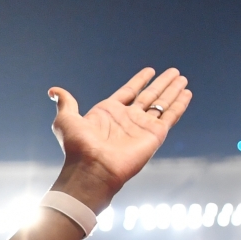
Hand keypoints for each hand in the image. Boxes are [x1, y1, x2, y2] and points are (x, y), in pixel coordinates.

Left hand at [48, 67, 191, 211]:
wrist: (92, 169)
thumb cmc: (77, 147)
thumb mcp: (66, 120)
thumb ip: (66, 103)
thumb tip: (53, 90)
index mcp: (108, 113)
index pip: (128, 92)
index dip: (139, 81)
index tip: (150, 70)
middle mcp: (127, 118)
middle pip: (149, 96)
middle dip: (161, 84)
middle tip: (174, 72)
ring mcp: (142, 127)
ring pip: (161, 104)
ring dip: (173, 91)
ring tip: (182, 78)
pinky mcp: (154, 135)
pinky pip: (170, 116)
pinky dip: (179, 105)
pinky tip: (187, 94)